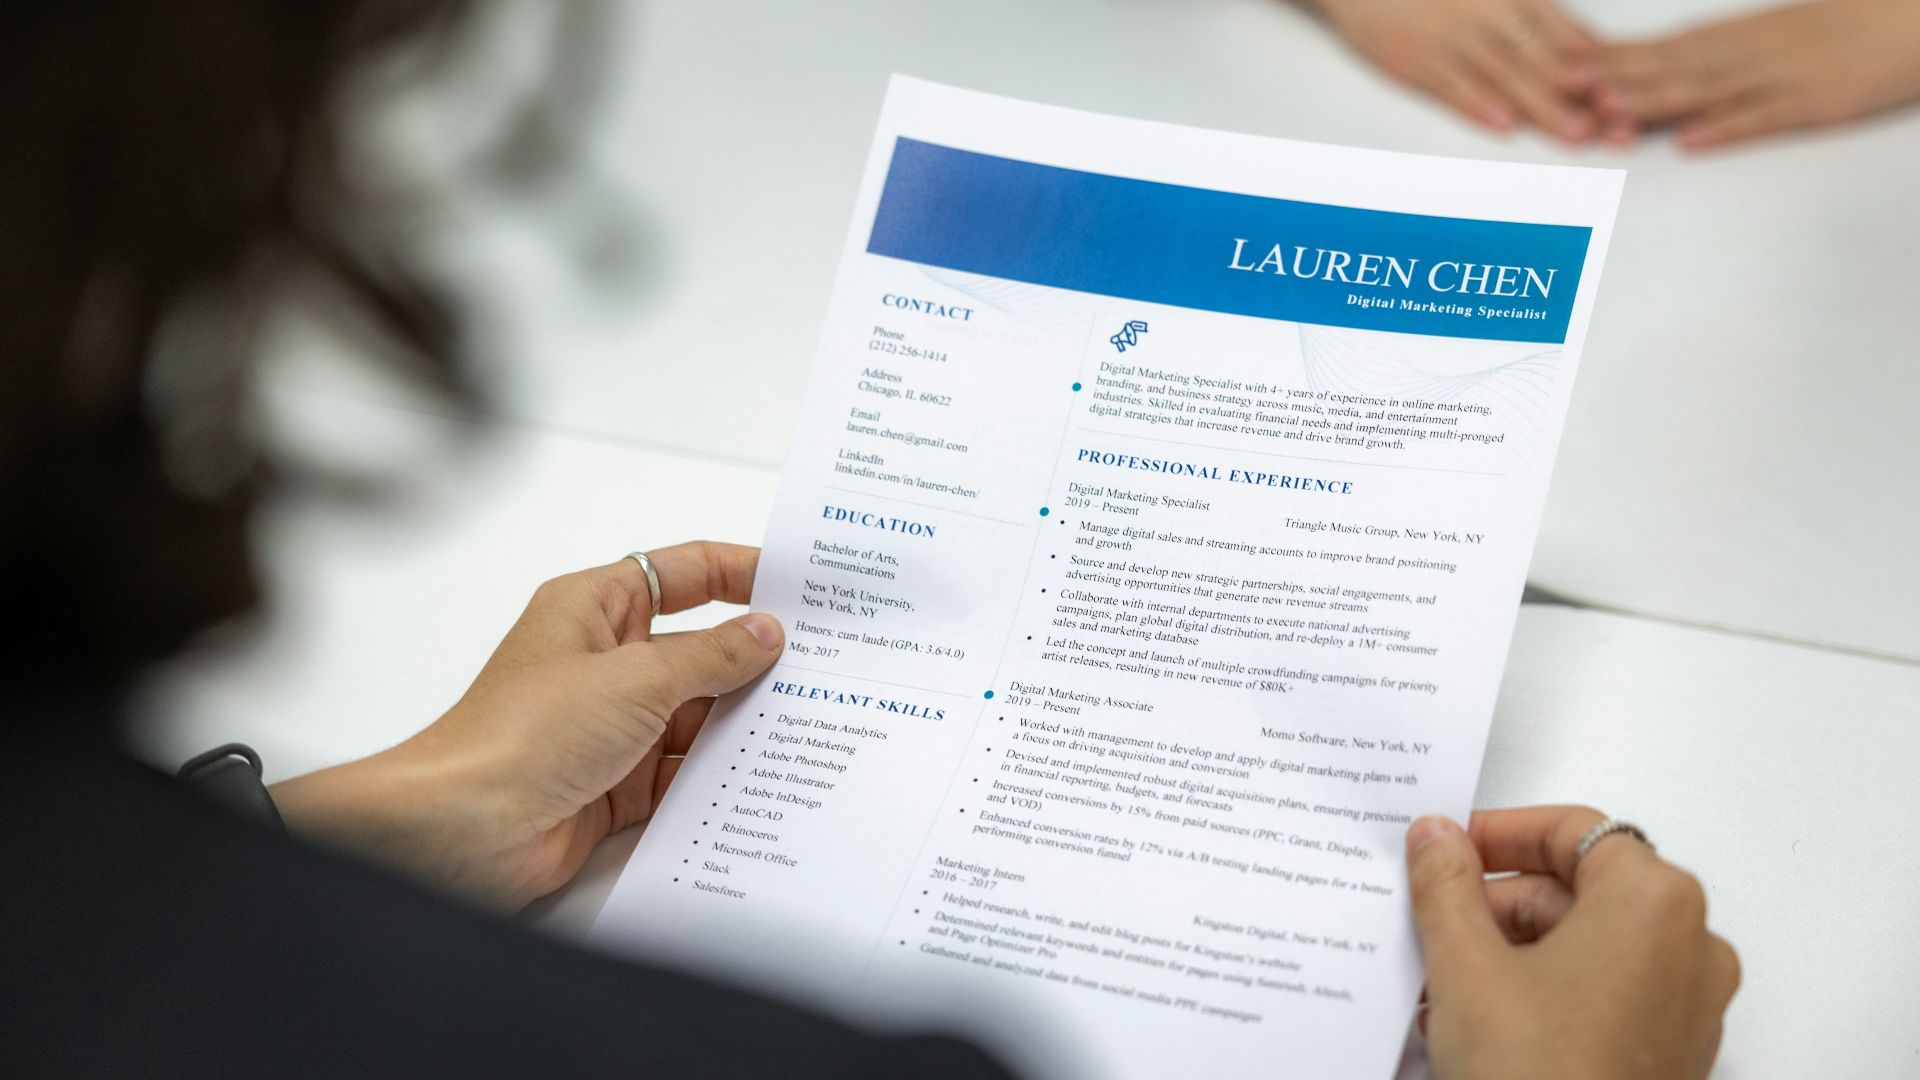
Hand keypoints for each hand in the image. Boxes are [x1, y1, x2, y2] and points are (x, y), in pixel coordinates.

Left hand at [270, 542, 782, 910]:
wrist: (465, 830)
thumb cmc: (522, 734)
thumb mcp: (637, 678)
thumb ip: (711, 656)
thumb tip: (765, 634)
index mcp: (595, 609)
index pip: (682, 574)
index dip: (740, 573)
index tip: (799, 585)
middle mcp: (604, 662)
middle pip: (698, 649)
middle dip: (754, 660)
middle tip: (825, 666)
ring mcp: (611, 726)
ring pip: (697, 715)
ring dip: (741, 724)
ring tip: (809, 724)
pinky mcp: (616, 784)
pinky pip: (683, 772)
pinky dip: (718, 777)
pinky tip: (764, 778)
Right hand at [1306, 0, 1608, 142]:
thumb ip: (1532, 15)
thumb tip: (1585, 48)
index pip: (1566, 32)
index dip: (1599, 65)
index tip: (1629, 93)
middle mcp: (1488, 12)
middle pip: (1545, 58)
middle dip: (1584, 95)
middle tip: (1618, 125)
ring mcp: (1453, 38)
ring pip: (1507, 75)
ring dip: (1544, 106)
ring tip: (1576, 135)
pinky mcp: (1417, 59)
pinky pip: (1453, 84)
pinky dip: (1477, 104)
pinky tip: (1503, 125)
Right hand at [1406, 807, 1738, 1079]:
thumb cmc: (1540, 1078)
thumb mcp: (1466, 965)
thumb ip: (1446, 885)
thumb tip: (1436, 838)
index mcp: (1655, 902)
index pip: (1572, 830)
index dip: (1498, 833)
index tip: (1445, 850)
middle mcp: (1690, 946)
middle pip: (1580, 887)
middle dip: (1496, 902)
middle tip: (1431, 919)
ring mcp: (1688, 1006)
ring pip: (1588, 944)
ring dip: (1512, 950)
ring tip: (1444, 980)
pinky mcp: (1671, 1054)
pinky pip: (1603, 993)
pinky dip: (1544, 990)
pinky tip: (1480, 1019)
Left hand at [1594, 0, 1919, 148]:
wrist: (1917, 17)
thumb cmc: (1840, 29)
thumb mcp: (1771, 35)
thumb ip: (1716, 54)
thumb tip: (1658, 72)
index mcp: (1737, 36)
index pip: (1661, 47)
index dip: (1611, 57)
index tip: (1559, 64)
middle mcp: (1750, 54)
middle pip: (1672, 67)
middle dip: (1616, 77)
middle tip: (1563, 86)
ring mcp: (1782, 78)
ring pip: (1708, 90)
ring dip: (1656, 101)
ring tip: (1609, 111)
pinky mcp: (1817, 103)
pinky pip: (1765, 117)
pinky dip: (1727, 128)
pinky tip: (1690, 141)